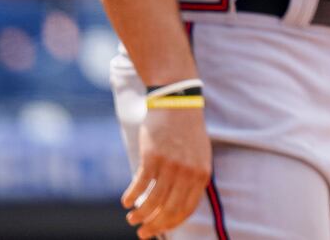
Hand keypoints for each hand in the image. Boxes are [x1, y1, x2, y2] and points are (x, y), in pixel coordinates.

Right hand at [123, 106, 211, 238]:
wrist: (178, 103)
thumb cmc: (187, 132)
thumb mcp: (199, 156)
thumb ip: (192, 178)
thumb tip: (179, 204)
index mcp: (202, 174)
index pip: (187, 209)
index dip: (171, 223)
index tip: (160, 230)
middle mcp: (188, 172)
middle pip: (169, 209)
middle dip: (154, 225)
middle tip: (142, 233)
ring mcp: (171, 165)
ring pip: (153, 200)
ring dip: (140, 214)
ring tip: (132, 219)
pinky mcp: (153, 157)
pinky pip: (140, 184)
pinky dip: (132, 197)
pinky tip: (126, 202)